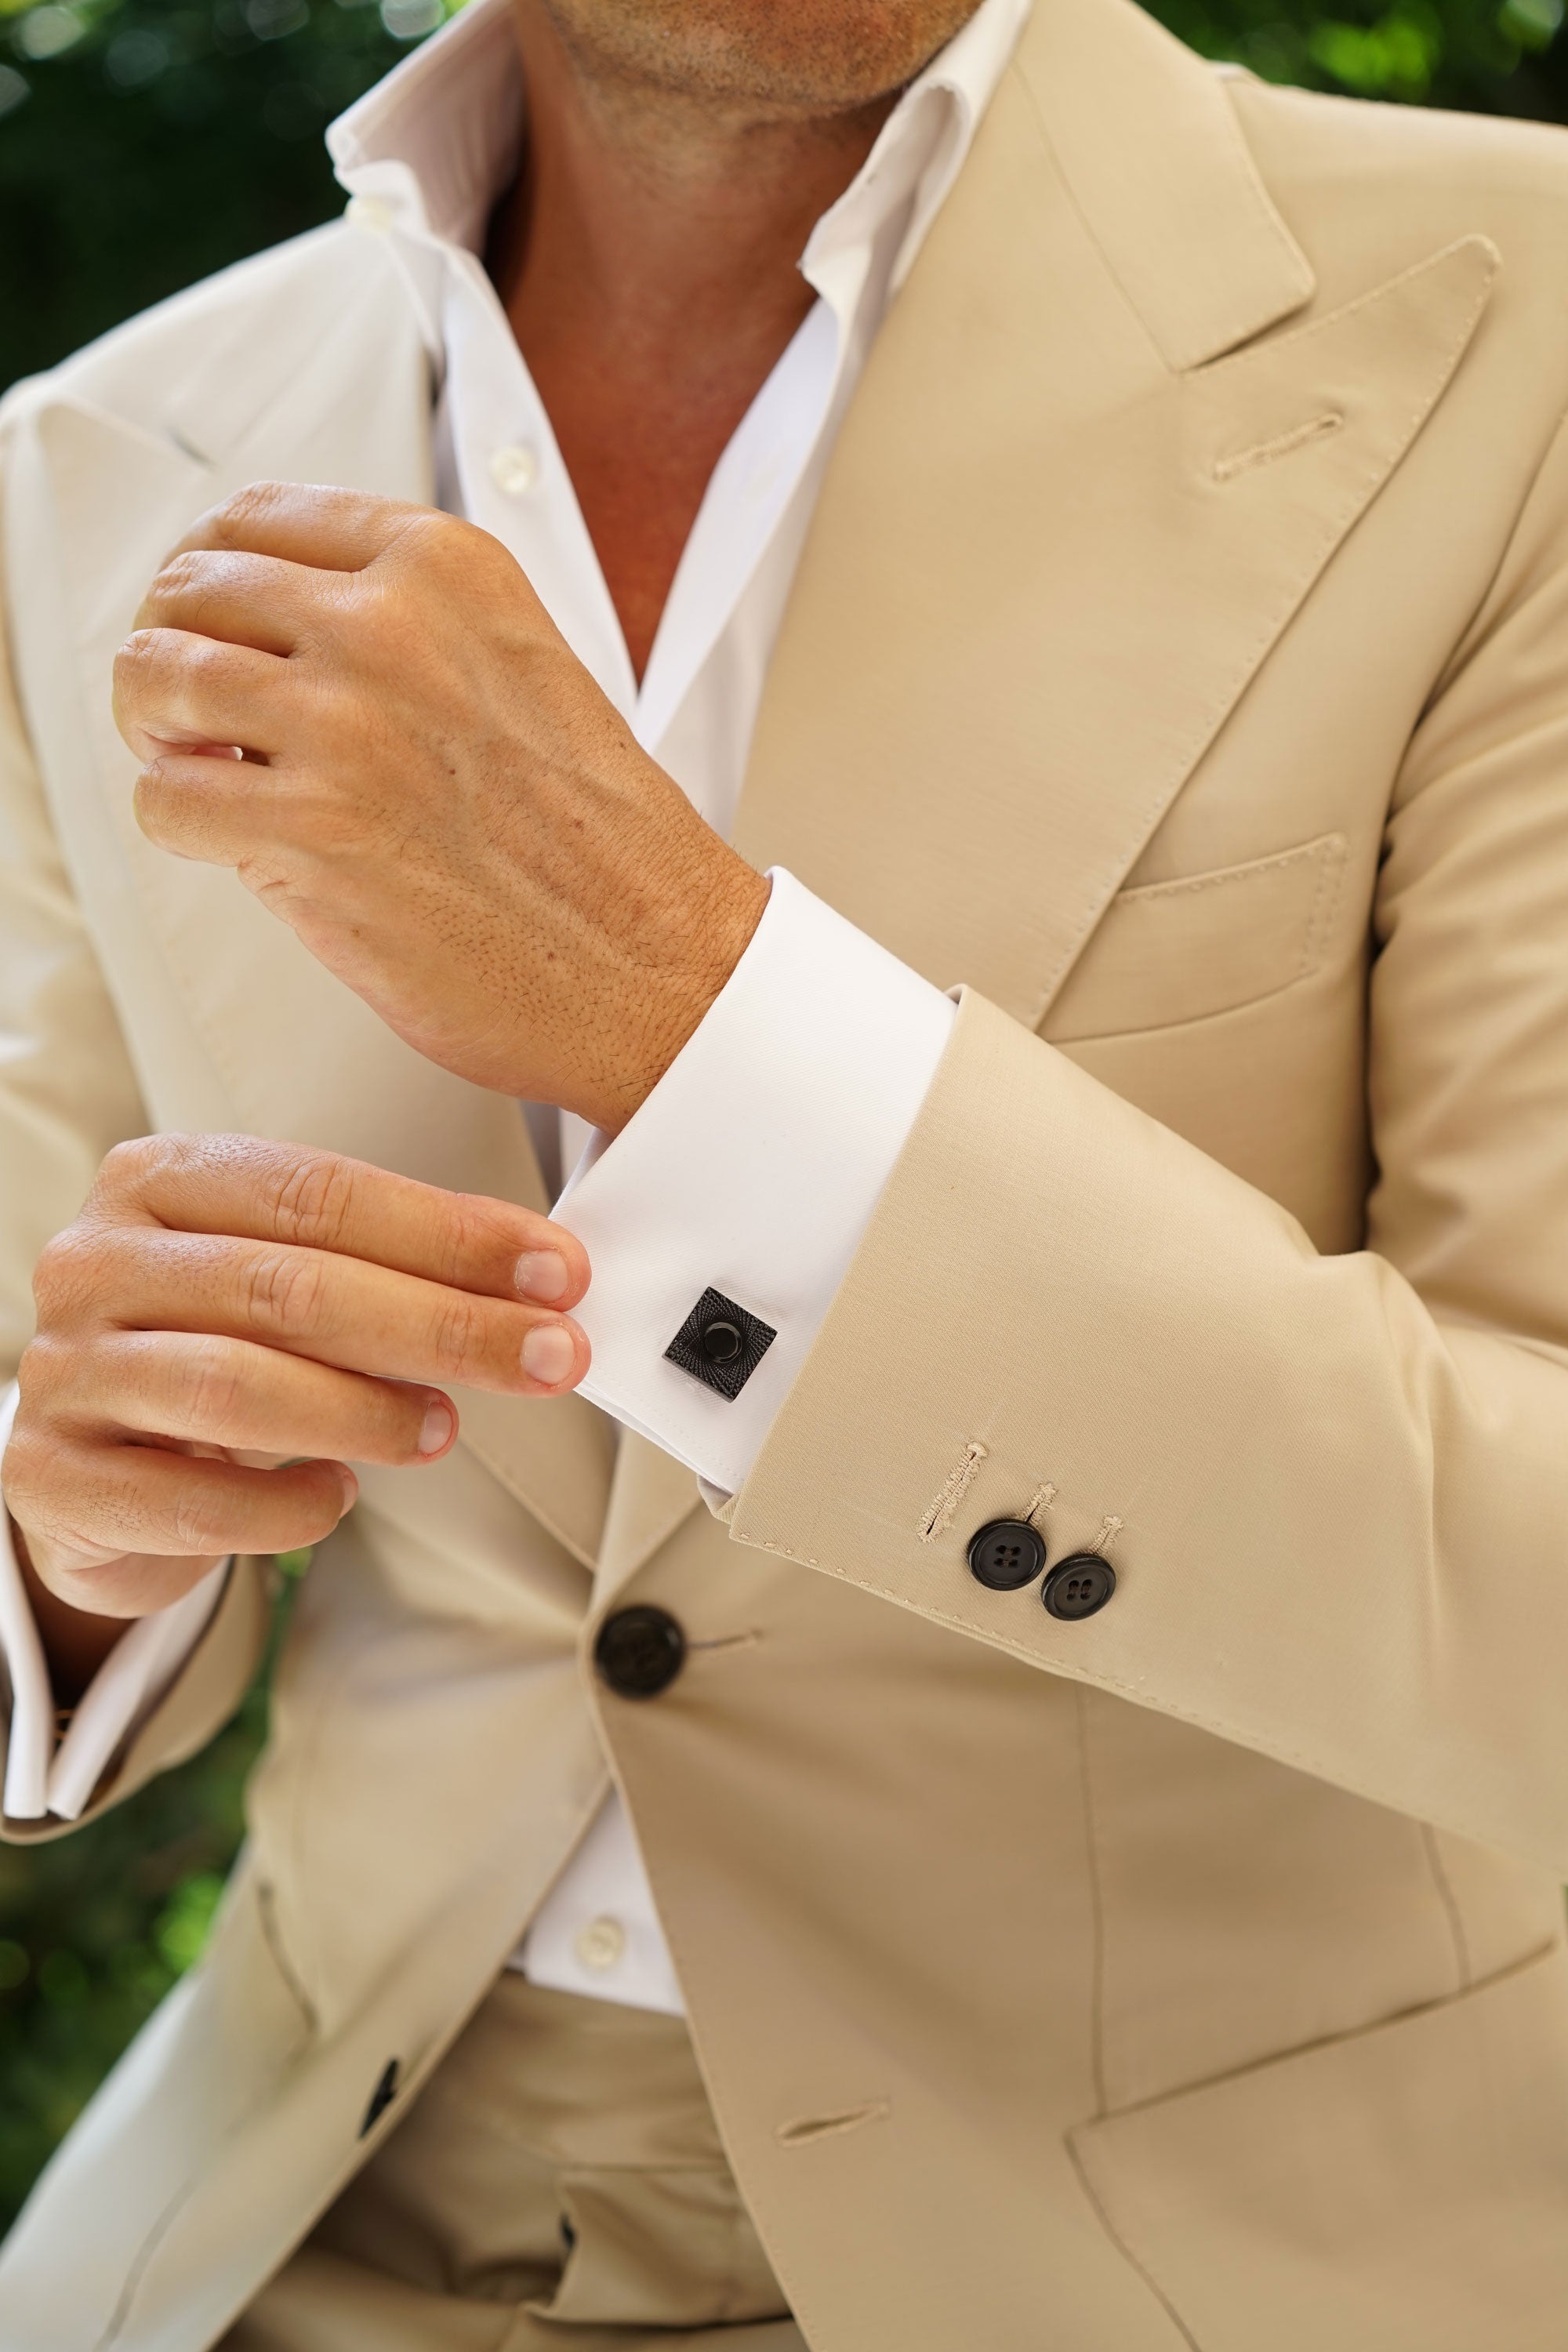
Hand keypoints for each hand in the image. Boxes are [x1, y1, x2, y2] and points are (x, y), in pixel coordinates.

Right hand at [2, 1134, 589, 1679]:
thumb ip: (392, 1266)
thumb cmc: (214, 1349)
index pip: (320, 1194)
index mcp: (158, 1181)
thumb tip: (542, 1281)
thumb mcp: (288, 1281)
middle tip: (546, 1357)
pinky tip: (338, 1497)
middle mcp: (96, 1264)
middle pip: (291, 1287)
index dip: (450, 1234)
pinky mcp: (53, 1480)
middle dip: (442, 1324)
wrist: (94, 1465)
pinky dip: (283, 1505)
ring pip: (237, 1386)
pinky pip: (189, 1501)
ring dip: (367, 1411)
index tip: (557, 1273)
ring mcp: (65, 1371)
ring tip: (443, 1428)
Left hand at [112, 484, 770, 1134]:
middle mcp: (386, 626)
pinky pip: (164, 801)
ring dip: (157, 733)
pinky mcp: (309, 832)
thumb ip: (408, 626)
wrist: (658, 963)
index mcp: (443, 569)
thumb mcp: (518, 665)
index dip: (205, 575)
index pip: (254, 518)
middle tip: (190, 714)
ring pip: (153, 679)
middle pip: (188, 589)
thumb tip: (272, 630)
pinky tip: (232, 842)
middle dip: (172, 653)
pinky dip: (178, 825)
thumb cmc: (599, 844)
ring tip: (198, 772)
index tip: (204, 621)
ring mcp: (343, 726)